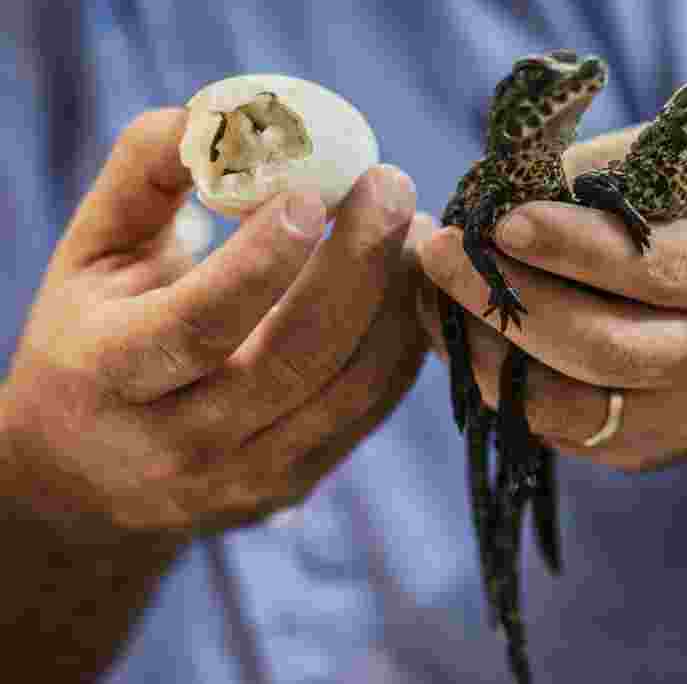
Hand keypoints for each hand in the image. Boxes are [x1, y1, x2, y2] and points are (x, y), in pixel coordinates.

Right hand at [1, 108, 426, 537]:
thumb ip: (144, 176)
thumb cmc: (89, 338)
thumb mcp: (90, 255)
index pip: (198, 325)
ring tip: (414, 230)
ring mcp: (244, 476)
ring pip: (349, 389)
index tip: (314, 192)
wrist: (85, 477)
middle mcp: (178, 441)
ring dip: (397, 302)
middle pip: (293, 358)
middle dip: (358, 267)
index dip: (262, 261)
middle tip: (393, 187)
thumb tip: (218, 113)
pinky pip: (369, 411)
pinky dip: (402, 343)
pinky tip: (409, 285)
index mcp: (109, 374)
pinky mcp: (293, 483)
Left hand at [416, 126, 686, 543]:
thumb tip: (492, 194)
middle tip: (440, 253)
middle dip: (512, 302)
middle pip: (604, 348)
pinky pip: (554, 428)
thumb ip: (597, 184)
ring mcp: (675, 419)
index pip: (655, 269)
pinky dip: (499, 383)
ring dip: (488, 352)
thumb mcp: (674, 189)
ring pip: (567, 406)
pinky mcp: (637, 451)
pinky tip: (463, 336)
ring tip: (435, 296)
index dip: (575, 246)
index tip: (502, 219)